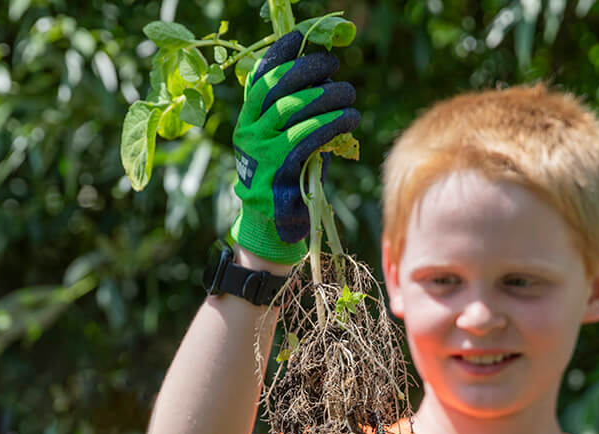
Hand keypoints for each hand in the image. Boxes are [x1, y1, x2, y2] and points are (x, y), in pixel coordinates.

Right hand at [230, 31, 359, 264]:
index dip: (279, 55)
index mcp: (248, 121)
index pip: (258, 79)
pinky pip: (307, 137)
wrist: (272, 228)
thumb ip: (302, 118)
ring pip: (294, 109)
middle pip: (278, 88)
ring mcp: (261, 151)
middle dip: (309, 71)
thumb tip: (330, 86)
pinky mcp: (279, 169)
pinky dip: (331, 124)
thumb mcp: (290, 145)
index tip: (301, 39)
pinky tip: (350, 119)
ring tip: (351, 95)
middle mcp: (249, 132)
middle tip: (336, 68)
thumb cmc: (288, 183)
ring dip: (327, 97)